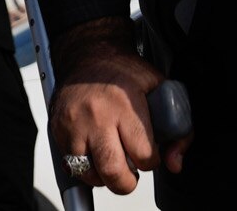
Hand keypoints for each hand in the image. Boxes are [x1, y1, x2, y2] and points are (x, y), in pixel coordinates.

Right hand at [49, 20, 190, 193]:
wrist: (88, 55)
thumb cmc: (123, 72)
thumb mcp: (160, 90)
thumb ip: (178, 129)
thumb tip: (174, 163)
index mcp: (125, 105)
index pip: (143, 155)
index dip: (150, 161)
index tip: (148, 154)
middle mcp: (97, 116)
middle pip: (113, 171)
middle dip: (127, 182)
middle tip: (130, 171)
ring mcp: (74, 123)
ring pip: (89, 173)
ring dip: (103, 175)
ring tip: (111, 160)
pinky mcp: (58, 128)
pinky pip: (69, 164)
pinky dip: (83, 166)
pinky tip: (94, 152)